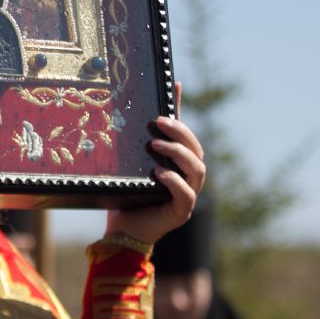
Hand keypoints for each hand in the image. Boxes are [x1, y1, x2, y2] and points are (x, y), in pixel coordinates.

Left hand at [105, 110, 204, 245]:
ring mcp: (187, 196)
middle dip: (180, 133)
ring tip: (156, 144)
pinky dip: (175, 181)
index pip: (188, 137)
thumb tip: (136, 112)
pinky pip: (187, 195)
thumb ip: (140, 144)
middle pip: (197, 151)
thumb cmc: (127, 195)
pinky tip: (159, 172)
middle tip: (159, 122)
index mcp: (180, 166)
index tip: (174, 89)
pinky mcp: (181, 213)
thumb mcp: (133, 164)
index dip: (182, 114)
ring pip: (198, 170)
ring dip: (179, 154)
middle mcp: (188, 179)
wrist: (121, 230)